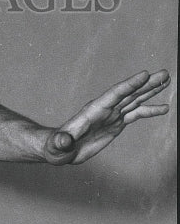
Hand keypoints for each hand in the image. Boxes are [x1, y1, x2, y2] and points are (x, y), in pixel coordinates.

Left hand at [44, 69, 170, 163]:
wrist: (60, 150)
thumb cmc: (56, 146)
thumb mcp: (57, 145)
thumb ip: (61, 142)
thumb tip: (63, 141)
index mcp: (93, 111)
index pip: (114, 94)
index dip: (129, 85)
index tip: (145, 74)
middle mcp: (105, 109)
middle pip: (129, 93)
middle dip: (146, 84)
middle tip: (164, 73)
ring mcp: (111, 115)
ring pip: (134, 100)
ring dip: (150, 90)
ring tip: (166, 80)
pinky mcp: (115, 124)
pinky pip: (135, 114)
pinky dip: (149, 110)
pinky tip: (163, 108)